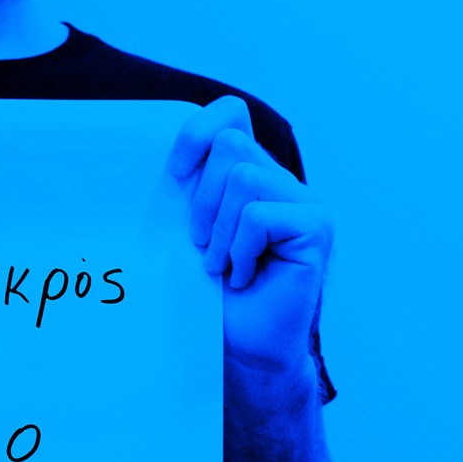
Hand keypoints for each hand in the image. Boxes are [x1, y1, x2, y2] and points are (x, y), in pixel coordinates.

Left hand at [167, 96, 332, 378]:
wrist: (241, 349)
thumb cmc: (209, 295)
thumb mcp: (187, 230)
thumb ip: (186, 188)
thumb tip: (145, 152)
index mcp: (252, 173)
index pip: (230, 112)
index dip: (196, 132)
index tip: (173, 176)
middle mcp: (284, 181)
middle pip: (230, 144)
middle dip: (202, 200)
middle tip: (203, 247)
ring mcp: (307, 202)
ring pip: (243, 179)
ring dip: (220, 232)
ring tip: (223, 265)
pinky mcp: (317, 227)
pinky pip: (259, 216)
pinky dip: (240, 250)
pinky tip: (245, 276)